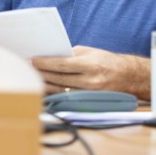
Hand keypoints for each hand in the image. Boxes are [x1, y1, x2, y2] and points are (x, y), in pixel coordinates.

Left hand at [31, 45, 150, 98]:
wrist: (129, 77)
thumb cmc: (107, 61)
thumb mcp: (90, 52)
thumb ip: (71, 55)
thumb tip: (51, 57)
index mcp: (90, 65)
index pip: (61, 64)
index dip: (44, 63)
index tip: (31, 59)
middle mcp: (89, 81)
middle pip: (58, 79)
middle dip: (40, 73)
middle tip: (26, 68)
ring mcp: (89, 94)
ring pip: (60, 90)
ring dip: (44, 84)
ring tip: (32, 77)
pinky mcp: (88, 102)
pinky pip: (67, 97)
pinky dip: (54, 92)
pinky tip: (44, 87)